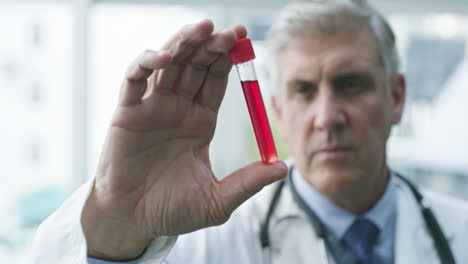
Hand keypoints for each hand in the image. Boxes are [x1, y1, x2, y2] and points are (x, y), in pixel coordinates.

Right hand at [81, 19, 286, 260]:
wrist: (132, 221)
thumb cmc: (171, 211)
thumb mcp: (217, 200)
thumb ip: (248, 182)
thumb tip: (285, 169)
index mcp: (200, 121)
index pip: (216, 80)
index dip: (229, 59)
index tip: (245, 40)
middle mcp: (177, 108)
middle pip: (196, 65)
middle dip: (212, 46)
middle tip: (231, 32)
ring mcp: (152, 107)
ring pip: (168, 64)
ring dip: (184, 43)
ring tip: (203, 27)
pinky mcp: (127, 112)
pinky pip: (134, 79)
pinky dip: (146, 63)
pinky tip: (164, 57)